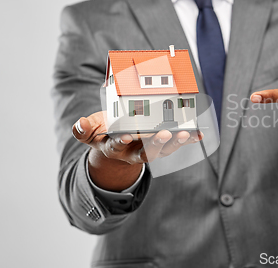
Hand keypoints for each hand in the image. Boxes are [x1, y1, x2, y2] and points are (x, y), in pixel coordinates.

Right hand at [72, 111, 202, 190]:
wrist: (117, 142)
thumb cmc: (104, 132)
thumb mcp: (91, 131)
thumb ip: (84, 129)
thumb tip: (79, 125)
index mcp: (115, 147)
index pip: (118, 145)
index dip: (122, 141)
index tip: (127, 136)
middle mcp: (134, 151)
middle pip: (146, 151)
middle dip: (156, 143)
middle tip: (164, 133)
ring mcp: (150, 149)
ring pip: (163, 149)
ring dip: (175, 142)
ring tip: (184, 133)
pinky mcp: (163, 145)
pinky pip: (176, 143)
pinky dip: (188, 139)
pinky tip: (198, 134)